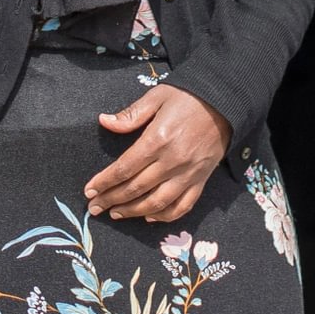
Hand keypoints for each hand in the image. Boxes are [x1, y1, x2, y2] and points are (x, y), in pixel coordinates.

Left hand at [87, 85, 230, 222]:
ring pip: (157, 202)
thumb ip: (131, 114)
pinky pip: (183, 206)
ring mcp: (189, 173)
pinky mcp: (201, 180)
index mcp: (158, 139)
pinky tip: (149, 216)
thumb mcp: (157, 97)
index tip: (89, 190)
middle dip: (112, 200)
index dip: (105, 182)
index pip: (125, 168)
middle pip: (137, 188)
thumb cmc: (187, 98)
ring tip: (116, 214)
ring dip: (133, 211)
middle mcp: (173, 161)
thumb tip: (104, 121)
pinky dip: (165, 216)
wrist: (225, 104)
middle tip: (95, 207)